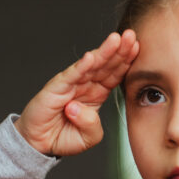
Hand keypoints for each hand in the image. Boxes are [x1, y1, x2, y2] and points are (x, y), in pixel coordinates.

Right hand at [15, 30, 138, 156]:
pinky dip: (80, 67)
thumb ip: (92, 126)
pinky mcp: (56, 88)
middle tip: (131, 35)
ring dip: (103, 52)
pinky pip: (71, 76)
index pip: (114, 74)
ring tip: (116, 40)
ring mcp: (71, 84)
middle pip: (106, 65)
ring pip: (91, 66)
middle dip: (119, 50)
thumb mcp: (88, 138)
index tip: (138, 47)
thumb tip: (79, 109)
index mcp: (97, 93)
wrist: (40, 143)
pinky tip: (90, 57)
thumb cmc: (63, 137)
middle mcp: (86, 85)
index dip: (126, 60)